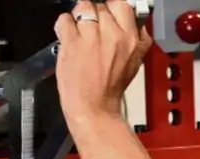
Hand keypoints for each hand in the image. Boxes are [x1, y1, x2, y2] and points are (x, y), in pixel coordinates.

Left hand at [54, 0, 151, 122]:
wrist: (94, 107)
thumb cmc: (111, 88)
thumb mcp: (134, 62)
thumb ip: (133, 37)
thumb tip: (127, 18)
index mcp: (134, 40)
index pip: (123, 5)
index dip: (113, 10)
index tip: (108, 16)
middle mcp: (115, 36)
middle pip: (102, 5)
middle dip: (96, 14)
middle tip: (93, 30)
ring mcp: (93, 37)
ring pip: (83, 7)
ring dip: (79, 19)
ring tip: (80, 35)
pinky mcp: (73, 41)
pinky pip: (65, 19)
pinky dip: (64, 27)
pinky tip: (70, 40)